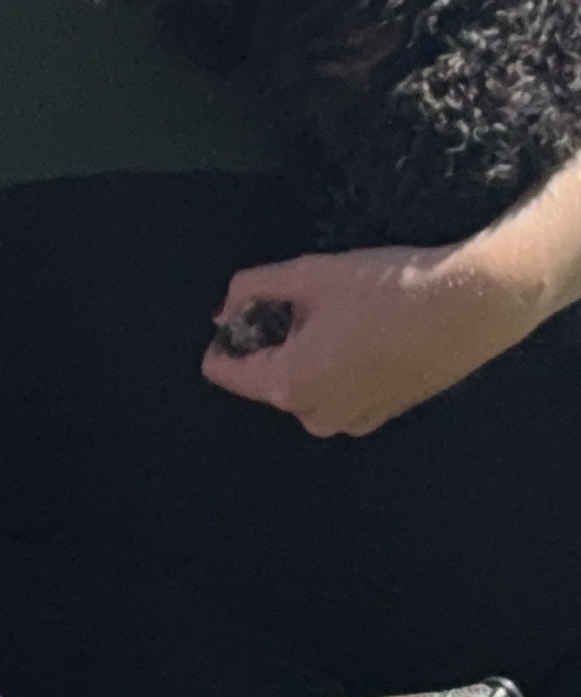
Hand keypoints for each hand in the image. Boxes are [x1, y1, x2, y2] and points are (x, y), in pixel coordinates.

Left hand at [202, 237, 545, 436]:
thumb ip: (250, 289)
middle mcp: (315, 416)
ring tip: (342, 316)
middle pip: (262, 375)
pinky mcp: (382, 415)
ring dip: (306, 350)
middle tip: (310, 304)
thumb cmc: (389, 290)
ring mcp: (352, 421)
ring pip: (301, 381)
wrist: (474, 305)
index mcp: (289, 387)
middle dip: (273, 339)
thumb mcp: (308, 275)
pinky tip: (366, 334)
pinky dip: (337, 364)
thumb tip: (224, 309)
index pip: (222, 371)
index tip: (250, 308)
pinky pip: (337, 389)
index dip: (227, 334)